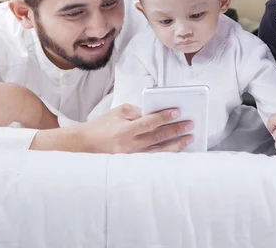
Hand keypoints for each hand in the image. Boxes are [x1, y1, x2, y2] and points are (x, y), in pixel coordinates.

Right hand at [76, 104, 194, 153]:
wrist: (85, 144)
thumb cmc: (102, 125)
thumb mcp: (118, 112)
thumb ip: (138, 112)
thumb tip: (156, 113)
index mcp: (125, 130)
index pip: (149, 122)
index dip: (164, 117)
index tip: (178, 112)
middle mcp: (130, 145)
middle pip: (158, 137)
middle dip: (176, 131)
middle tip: (190, 125)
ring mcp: (132, 156)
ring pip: (159, 151)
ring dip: (176, 145)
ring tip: (189, 138)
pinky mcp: (133, 163)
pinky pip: (154, 158)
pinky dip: (167, 154)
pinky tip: (178, 151)